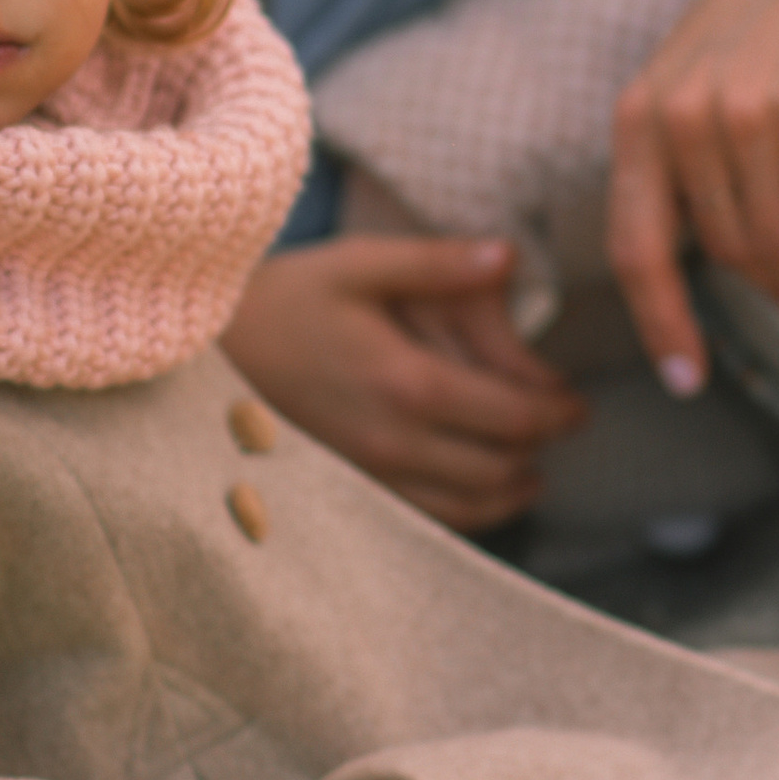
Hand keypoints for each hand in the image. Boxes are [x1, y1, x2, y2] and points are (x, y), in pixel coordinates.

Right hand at [225, 234, 587, 531]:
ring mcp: (369, 478)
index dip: (558, 412)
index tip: (576, 401)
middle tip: (561, 423)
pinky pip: (428, 522)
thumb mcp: (358, 263)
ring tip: (530, 463)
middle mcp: (393, 442)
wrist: (202, 355)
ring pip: (470, 507)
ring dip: (513, 487)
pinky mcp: (349, 495)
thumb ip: (438, 264)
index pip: (513, 417)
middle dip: (542, 447)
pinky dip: (468, 512)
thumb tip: (509, 257)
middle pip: (500, 467)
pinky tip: (477, 488)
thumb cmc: (282, 301)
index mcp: (406, 382)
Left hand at [607, 0, 778, 389]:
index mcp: (641, 115)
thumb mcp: (691, 75)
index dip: (661, 324)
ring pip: (778, 246)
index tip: (686, 379)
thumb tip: (701, 256)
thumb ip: (680, 154)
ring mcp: (751, 115)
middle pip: (726, 254)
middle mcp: (686, 117)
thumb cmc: (769, 16)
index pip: (638, 248)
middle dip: (767, 298)